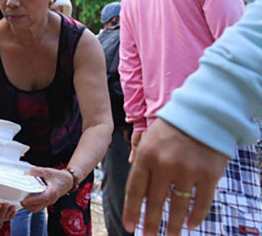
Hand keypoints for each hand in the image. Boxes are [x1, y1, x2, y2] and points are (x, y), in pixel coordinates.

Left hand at [20, 167, 73, 212]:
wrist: (68, 181)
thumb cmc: (58, 176)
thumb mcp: (47, 171)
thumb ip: (36, 171)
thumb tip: (26, 173)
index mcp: (52, 192)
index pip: (40, 199)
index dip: (31, 201)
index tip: (23, 201)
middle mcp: (51, 199)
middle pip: (38, 208)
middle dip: (28, 206)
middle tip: (19, 201)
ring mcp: (50, 202)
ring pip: (38, 208)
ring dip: (30, 206)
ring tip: (22, 200)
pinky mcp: (48, 201)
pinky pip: (40, 206)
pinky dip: (33, 205)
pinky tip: (28, 199)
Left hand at [123, 119, 228, 234]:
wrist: (204, 114)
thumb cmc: (173, 127)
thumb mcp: (149, 138)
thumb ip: (141, 160)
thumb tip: (135, 184)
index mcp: (146, 156)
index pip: (135, 190)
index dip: (132, 211)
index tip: (129, 227)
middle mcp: (164, 165)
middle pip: (155, 202)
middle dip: (150, 223)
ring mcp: (188, 171)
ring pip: (178, 206)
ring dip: (172, 225)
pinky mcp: (209, 175)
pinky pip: (201, 202)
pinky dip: (196, 216)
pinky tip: (190, 224)